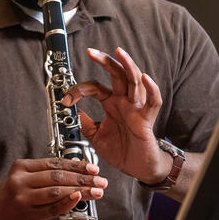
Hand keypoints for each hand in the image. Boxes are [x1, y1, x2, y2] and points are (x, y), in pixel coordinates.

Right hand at [0, 157, 106, 219]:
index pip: (54, 163)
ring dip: (80, 191)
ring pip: (57, 191)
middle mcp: (20, 180)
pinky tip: (78, 199)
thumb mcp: (24, 181)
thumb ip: (45, 177)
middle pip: (58, 176)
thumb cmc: (12, 201)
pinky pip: (51, 208)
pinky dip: (67, 203)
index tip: (94, 169)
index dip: (77, 165)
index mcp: (21, 167)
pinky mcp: (26, 214)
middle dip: (83, 178)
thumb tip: (78, 174)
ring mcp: (22, 198)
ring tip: (96, 192)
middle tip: (101, 181)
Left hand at [62, 47, 169, 183]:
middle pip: (117, 74)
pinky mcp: (147, 119)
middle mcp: (124, 101)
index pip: (94, 87)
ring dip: (127, 65)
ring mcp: (137, 108)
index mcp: (111, 103)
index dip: (78, 90)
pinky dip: (151, 88)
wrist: (137, 167)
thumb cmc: (120, 150)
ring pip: (134, 81)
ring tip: (118, 52)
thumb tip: (70, 112)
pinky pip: (153, 101)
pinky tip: (144, 77)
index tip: (65, 99)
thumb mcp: (95, 136)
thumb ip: (84, 123)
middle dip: (104, 61)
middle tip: (90, 51)